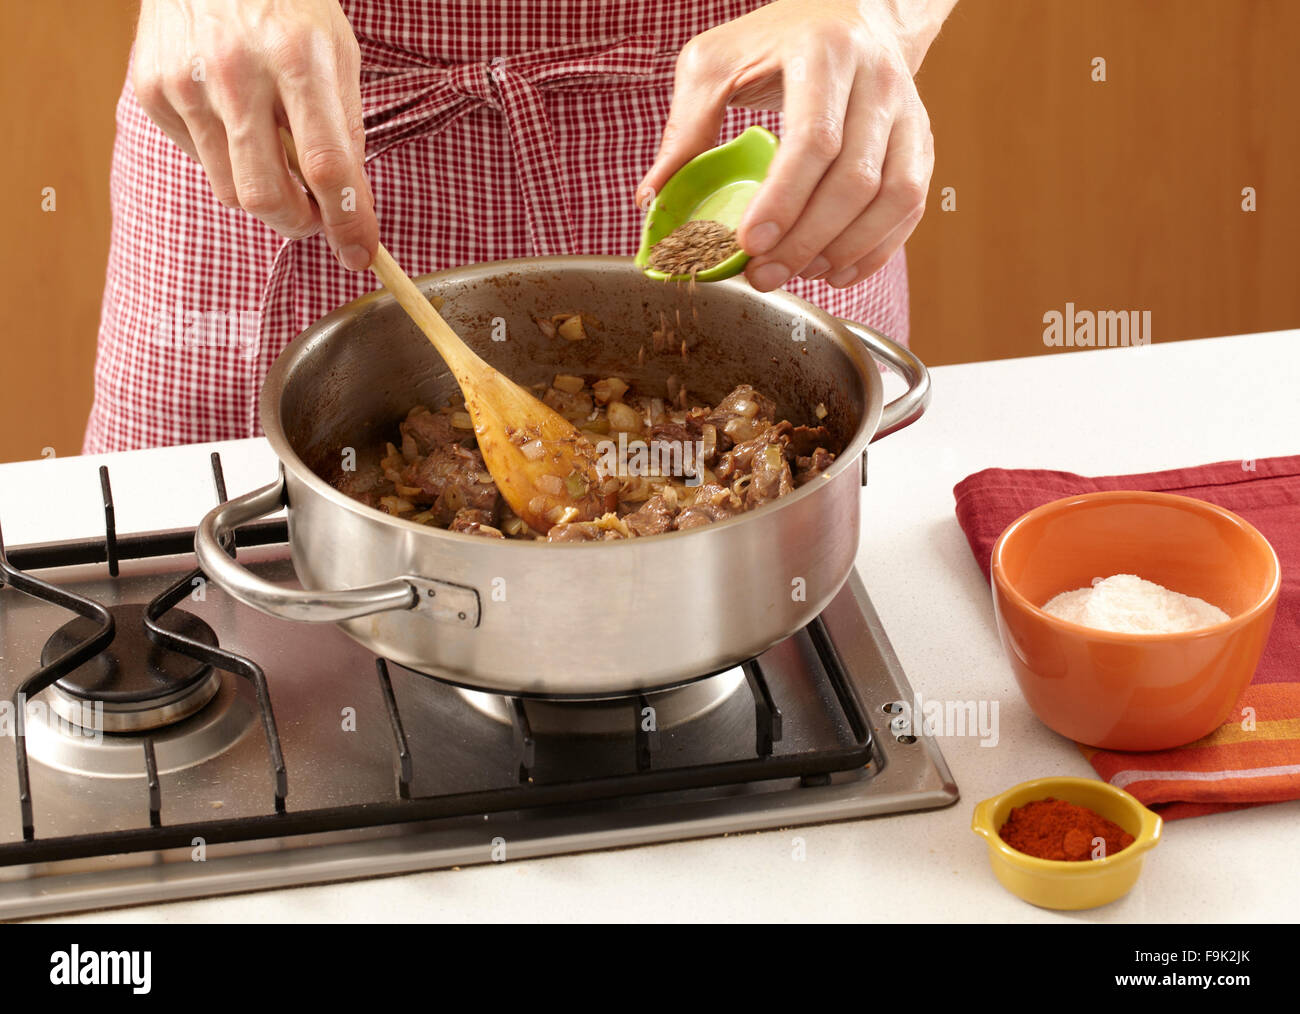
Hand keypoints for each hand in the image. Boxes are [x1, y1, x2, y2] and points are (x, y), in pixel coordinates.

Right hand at [132, 0, 377, 269]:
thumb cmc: (286, 4)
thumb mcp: (337, 53)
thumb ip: (345, 130)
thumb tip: (351, 207)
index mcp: (297, 58)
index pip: (327, 168)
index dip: (348, 223)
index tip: (360, 254)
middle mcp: (236, 71)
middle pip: (266, 196)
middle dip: (298, 223)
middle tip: (314, 217)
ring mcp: (185, 82)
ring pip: (230, 190)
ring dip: (262, 191)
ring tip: (274, 151)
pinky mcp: (151, 90)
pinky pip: (198, 161)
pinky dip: (225, 159)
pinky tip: (233, 119)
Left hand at [638, 0, 948, 291]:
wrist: (846, 13)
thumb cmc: (774, 41)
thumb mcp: (715, 64)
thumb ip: (685, 127)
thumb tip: (653, 197)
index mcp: (823, 53)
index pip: (814, 139)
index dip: (783, 200)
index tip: (750, 243)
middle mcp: (876, 80)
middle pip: (855, 179)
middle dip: (807, 240)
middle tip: (765, 274)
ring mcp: (907, 112)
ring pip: (894, 197)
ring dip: (845, 249)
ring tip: (799, 273)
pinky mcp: (920, 141)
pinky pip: (911, 206)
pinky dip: (876, 248)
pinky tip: (835, 270)